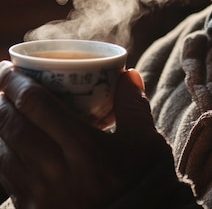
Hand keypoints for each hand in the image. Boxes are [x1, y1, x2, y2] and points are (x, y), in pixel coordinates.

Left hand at [0, 61, 172, 208]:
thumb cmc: (141, 183)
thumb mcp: (145, 143)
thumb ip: (134, 106)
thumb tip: (127, 74)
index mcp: (84, 148)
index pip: (36, 105)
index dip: (15, 82)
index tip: (8, 67)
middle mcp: (55, 171)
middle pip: (12, 125)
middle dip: (1, 99)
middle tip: (2, 82)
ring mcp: (39, 196)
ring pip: (2, 152)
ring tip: (0, 107)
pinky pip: (4, 178)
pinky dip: (0, 154)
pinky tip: (5, 142)